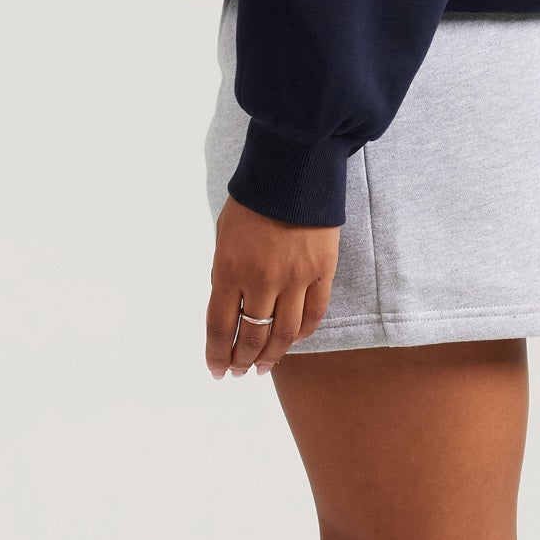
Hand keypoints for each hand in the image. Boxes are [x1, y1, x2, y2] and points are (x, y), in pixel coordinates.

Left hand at [206, 194, 339, 377]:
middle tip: (240, 371)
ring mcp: (294, 277)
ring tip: (264, 367)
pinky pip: (314, 314)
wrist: (294, 167)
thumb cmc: (253, 198)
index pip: (220, 328)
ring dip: (272, 356)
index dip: (218, 356)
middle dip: (243, 361)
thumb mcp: (224, 234)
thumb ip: (226, 273)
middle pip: (252, 337)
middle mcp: (261, 279)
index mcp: (228, 269)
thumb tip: (231, 309)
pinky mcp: (322, 270)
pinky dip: (302, 334)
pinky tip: (292, 341)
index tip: (217, 371)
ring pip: (283, 334)